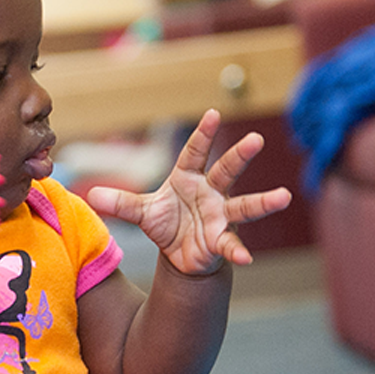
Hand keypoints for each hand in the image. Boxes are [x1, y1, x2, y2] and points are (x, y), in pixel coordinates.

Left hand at [85, 109, 290, 273]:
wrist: (180, 255)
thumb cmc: (166, 224)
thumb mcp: (141, 213)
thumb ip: (121, 203)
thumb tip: (91, 194)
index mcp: (188, 178)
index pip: (195, 152)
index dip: (203, 134)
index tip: (212, 114)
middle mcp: (210, 192)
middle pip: (226, 170)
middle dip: (240, 155)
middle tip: (256, 139)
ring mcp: (220, 216)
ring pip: (244, 206)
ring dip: (263, 202)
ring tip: (283, 197)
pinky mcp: (221, 241)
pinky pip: (232, 244)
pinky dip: (238, 251)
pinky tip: (245, 259)